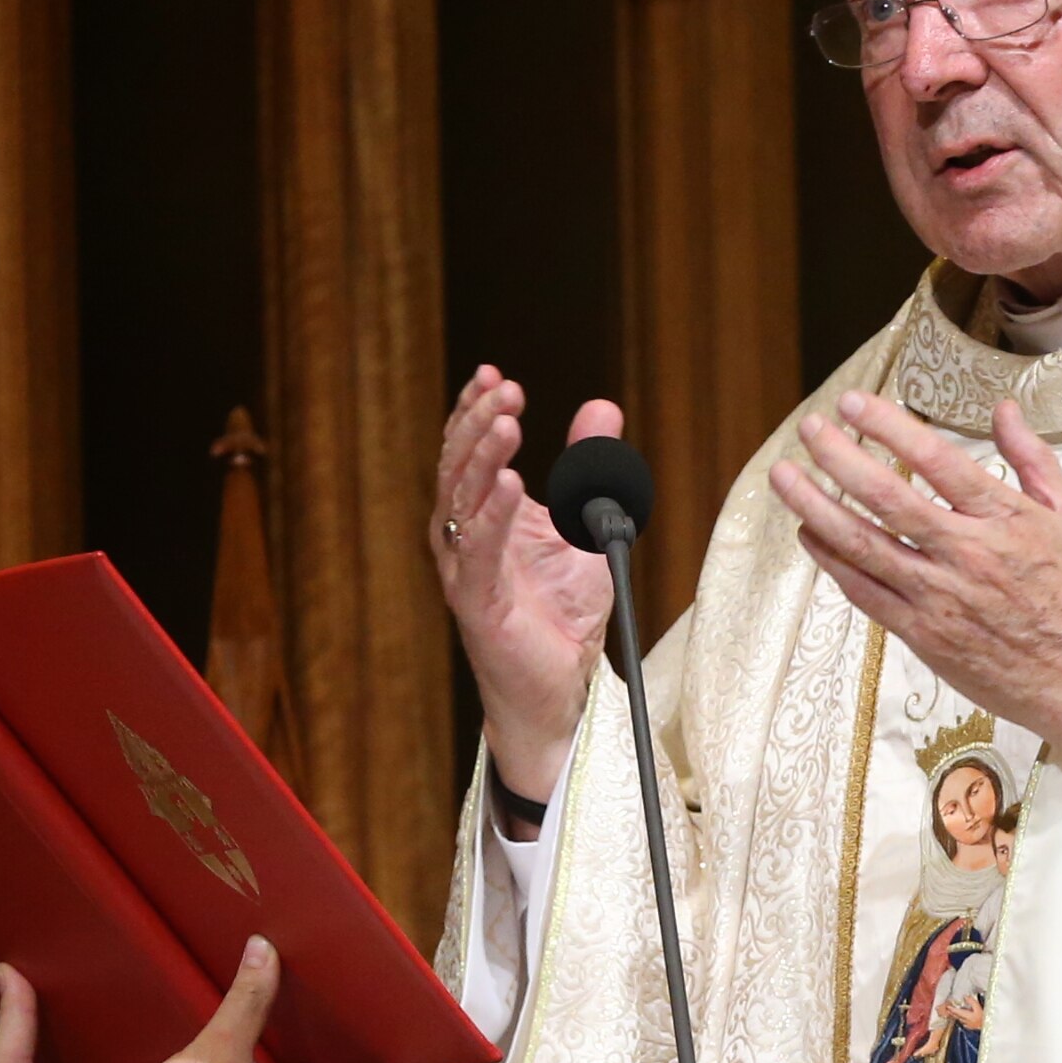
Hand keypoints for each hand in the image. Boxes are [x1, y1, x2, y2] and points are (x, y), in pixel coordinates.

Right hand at [432, 369, 618, 801]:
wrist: (560, 689)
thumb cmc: (564, 611)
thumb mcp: (590, 524)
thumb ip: (592, 467)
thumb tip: (602, 407)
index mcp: (482, 514)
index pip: (470, 450)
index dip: (476, 410)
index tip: (495, 373)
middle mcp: (463, 537)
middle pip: (459, 466)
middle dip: (480, 422)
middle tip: (505, 388)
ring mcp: (466, 570)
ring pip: (463, 501)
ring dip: (485, 457)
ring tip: (510, 420)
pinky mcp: (479, 604)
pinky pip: (482, 552)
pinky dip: (495, 515)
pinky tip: (512, 482)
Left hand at [770, 394, 1061, 786]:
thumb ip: (1034, 460)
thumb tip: (1005, 410)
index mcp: (1007, 520)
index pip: (937, 460)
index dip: (889, 426)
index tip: (853, 404)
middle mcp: (969, 556)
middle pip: (888, 498)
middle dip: (840, 458)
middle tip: (809, 429)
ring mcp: (942, 599)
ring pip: (864, 546)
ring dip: (817, 507)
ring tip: (785, 477)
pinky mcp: (927, 637)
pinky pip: (867, 594)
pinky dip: (834, 562)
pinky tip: (812, 534)